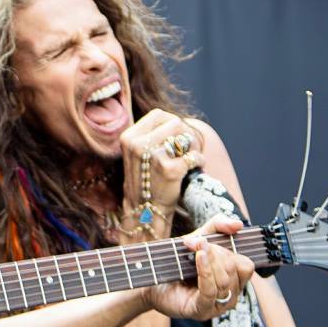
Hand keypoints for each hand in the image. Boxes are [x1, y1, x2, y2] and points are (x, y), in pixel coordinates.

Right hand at [118, 108, 204, 224]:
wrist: (144, 211)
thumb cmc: (146, 180)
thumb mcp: (138, 153)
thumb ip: (152, 135)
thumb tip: (177, 122)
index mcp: (129, 137)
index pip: (158, 115)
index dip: (171, 123)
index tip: (176, 136)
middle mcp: (137, 144)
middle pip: (174, 123)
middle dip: (184, 134)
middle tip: (186, 148)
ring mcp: (152, 156)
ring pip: (184, 137)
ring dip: (192, 147)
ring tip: (189, 158)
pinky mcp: (168, 169)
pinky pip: (193, 156)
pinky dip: (198, 161)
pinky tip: (193, 169)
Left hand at [143, 219, 253, 320]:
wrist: (154, 278)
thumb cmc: (179, 260)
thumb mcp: (200, 237)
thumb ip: (219, 226)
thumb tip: (238, 225)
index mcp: (234, 280)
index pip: (245, 265)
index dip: (229, 250)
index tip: (206, 240)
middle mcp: (230, 295)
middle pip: (233, 270)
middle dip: (214, 252)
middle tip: (195, 243)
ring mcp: (217, 306)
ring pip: (223, 280)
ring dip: (208, 259)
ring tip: (191, 247)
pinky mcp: (201, 311)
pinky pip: (210, 291)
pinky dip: (205, 271)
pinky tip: (199, 257)